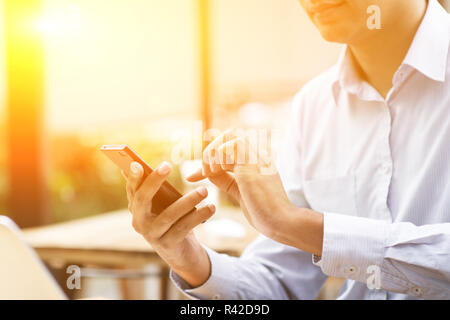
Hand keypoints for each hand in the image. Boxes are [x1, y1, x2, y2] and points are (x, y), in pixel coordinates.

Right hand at [124, 161, 214, 286]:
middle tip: (167, 165)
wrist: (181, 253)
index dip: (133, 177)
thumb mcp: (163, 204)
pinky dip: (198, 216)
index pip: (132, 189)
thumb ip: (156, 189)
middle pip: (143, 199)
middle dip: (154, 181)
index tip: (137, 163)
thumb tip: (150, 165)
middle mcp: (139, 222)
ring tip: (204, 190)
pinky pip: (184, 227)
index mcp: (136, 209)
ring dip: (188, 200)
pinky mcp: (168, 244)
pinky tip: (211, 208)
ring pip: (169, 214)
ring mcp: (152, 235)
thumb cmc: (172, 222)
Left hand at [187, 128, 323, 255]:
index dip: (209, 158)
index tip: (192, 176)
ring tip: (208, 172)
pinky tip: (213, 173)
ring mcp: (256, 159)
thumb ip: (227, 181)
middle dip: (211, 149)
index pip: (229, 148)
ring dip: (213, 153)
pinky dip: (216, 157)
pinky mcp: (251, 166)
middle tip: (203, 171)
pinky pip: (230, 147)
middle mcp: (258, 156)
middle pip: (231, 135)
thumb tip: (210, 174)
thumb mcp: (241, 193)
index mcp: (256, 162)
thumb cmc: (265, 213)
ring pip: (230, 136)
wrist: (283, 223)